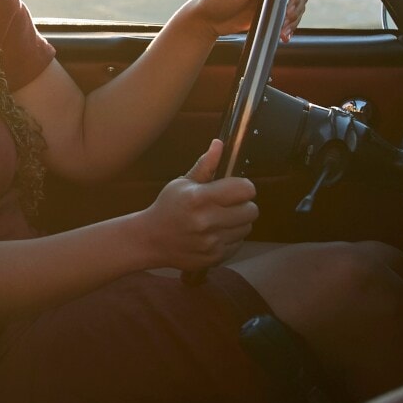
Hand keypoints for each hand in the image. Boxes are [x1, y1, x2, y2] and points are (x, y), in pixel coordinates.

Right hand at [140, 140, 258, 270]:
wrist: (150, 240)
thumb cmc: (168, 207)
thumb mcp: (182, 183)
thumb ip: (205, 166)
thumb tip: (219, 144)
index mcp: (199, 198)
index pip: (244, 189)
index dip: (243, 187)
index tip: (235, 187)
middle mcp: (206, 221)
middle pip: (251, 210)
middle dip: (243, 205)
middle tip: (228, 204)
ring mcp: (211, 242)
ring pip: (247, 228)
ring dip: (238, 222)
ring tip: (220, 219)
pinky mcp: (214, 258)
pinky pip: (238, 244)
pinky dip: (231, 238)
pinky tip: (215, 234)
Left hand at [179, 0, 308, 42]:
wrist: (207, 20)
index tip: (288, 4)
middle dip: (295, 6)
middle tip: (286, 19)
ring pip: (296, 5)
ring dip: (294, 19)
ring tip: (283, 30)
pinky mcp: (270, 14)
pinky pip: (288, 19)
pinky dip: (290, 27)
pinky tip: (284, 36)